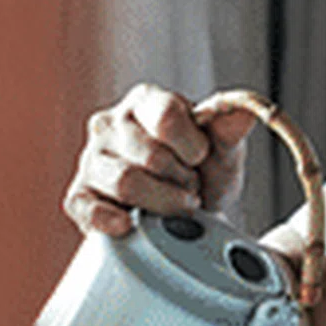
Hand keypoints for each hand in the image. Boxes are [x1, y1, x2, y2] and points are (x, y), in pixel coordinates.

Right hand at [63, 83, 257, 238]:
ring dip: (161, 203)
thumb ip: (231, 131)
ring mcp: (91, 160)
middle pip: (151, 155)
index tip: (201, 159)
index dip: (193, 146)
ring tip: (173, 207)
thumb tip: (246, 113)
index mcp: (145, 101)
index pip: (165, 115)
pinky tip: (133, 224)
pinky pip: (89, 209)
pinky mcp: (79, 196)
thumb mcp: (223, 152)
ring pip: (126, 182)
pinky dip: (115, 221)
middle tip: (191, 190)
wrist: (185, 214)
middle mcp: (110, 125)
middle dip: (182, 181)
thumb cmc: (201, 174)